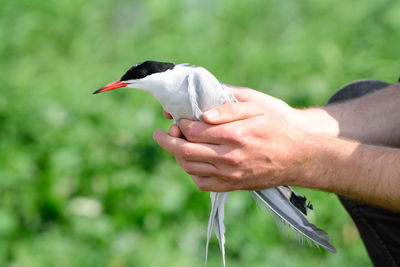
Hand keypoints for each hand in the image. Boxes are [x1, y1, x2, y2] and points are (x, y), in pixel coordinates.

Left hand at [154, 86, 305, 191]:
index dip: (180, 123)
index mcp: (234, 134)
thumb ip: (228, 106)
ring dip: (177, 155)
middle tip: (161, 133)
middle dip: (167, 140)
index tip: (177, 118)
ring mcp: (230, 175)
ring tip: (175, 144)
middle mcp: (229, 157)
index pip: (193, 130)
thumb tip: (202, 113)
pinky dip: (191, 172)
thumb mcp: (258, 105)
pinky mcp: (233, 186)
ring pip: (190, 168)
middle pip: (185, 151)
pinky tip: (192, 161)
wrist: (300, 156)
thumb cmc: (278, 125)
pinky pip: (202, 183)